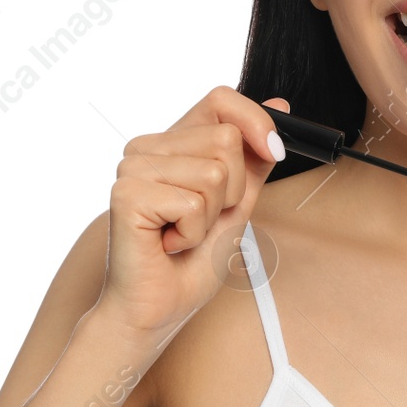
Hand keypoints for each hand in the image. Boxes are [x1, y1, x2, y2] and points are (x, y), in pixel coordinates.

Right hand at [94, 86, 287, 348]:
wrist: (158, 307)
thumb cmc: (191, 260)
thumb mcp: (237, 200)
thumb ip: (255, 155)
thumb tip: (280, 105)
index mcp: (171, 142)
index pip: (221, 99)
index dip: (255, 122)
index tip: (273, 152)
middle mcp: (147, 147)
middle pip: (226, 140)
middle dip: (233, 191)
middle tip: (201, 220)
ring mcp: (133, 168)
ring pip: (215, 173)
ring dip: (212, 216)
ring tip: (184, 233)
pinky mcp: (127, 194)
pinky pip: (193, 203)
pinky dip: (193, 233)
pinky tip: (168, 243)